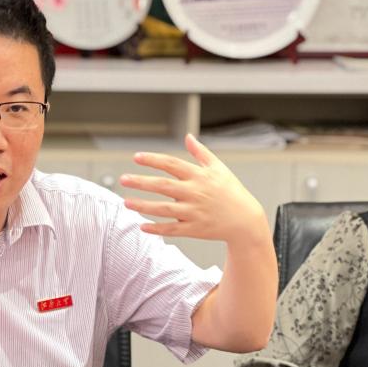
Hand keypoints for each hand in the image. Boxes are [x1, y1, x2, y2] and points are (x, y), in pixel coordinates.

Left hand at [120, 134, 267, 245]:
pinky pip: (172, 230)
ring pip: (163, 209)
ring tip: (126, 202)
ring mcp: (194, 212)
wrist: (245, 220)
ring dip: (143, 205)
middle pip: (163, 185)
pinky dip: (157, 229)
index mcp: (199, 176)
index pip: (172, 164)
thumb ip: (201, 153)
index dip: (153, 160)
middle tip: (122, 179)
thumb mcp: (219, 169)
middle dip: (141, 182)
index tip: (136, 157)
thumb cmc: (230, 192)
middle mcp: (195, 193)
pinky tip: (142, 226)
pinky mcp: (194, 229)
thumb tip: (188, 136)